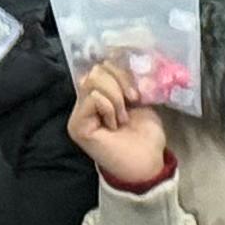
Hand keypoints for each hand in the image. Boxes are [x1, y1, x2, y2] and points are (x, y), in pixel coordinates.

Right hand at [67, 61, 171, 189]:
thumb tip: (121, 61)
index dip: (120, 72)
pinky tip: (114, 124)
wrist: (147, 163)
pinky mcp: (78, 125)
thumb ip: (126, 81)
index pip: (101, 66)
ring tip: (122, 118)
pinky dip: (110, 107)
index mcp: (99, 95)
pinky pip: (93, 98)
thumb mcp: (139, 100)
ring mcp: (78, 114)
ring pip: (93, 81)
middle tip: (130, 103)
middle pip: (96, 70)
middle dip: (119, 83)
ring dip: (116, 98)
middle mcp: (84, 103)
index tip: (136, 92)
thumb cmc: (145, 136)